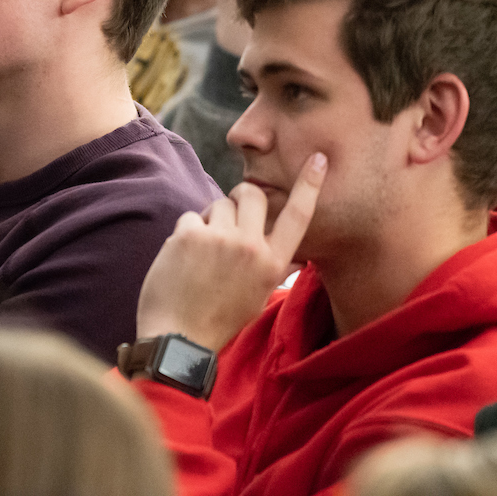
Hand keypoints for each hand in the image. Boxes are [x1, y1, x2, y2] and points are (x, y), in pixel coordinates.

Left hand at [135, 153, 327, 350]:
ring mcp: (220, 238)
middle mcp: (251, 247)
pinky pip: (191, 216)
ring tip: (203, 249)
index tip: (317, 158)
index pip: (298, 216)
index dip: (309, 185)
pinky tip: (182, 258)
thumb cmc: (219, 319)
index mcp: (273, 263)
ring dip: (211, 218)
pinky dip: (186, 232)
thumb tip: (296, 256)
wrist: (179, 337)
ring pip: (219, 203)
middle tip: (233, 207)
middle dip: (243, 195)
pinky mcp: (190, 234)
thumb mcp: (258, 296)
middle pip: (254, 195)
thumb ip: (274, 269)